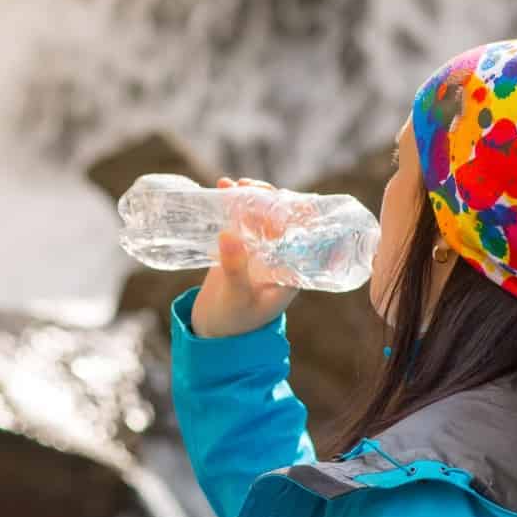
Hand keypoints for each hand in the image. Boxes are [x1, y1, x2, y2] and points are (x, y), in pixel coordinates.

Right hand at [189, 177, 299, 337]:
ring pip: (261, 216)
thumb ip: (234, 268)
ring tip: (235, 185)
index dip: (297, 215)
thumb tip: (228, 234)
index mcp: (291, 271)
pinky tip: (223, 189)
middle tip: (251, 186)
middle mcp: (279, 258)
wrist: (214, 331)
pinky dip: (234, 204)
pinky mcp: (240, 247)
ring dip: (251, 198)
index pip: (303, 237)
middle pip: (282, 221)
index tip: (284, 198)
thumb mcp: (236, 296)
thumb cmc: (234, 322)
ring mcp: (259, 251)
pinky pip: (241, 220)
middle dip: (270, 200)